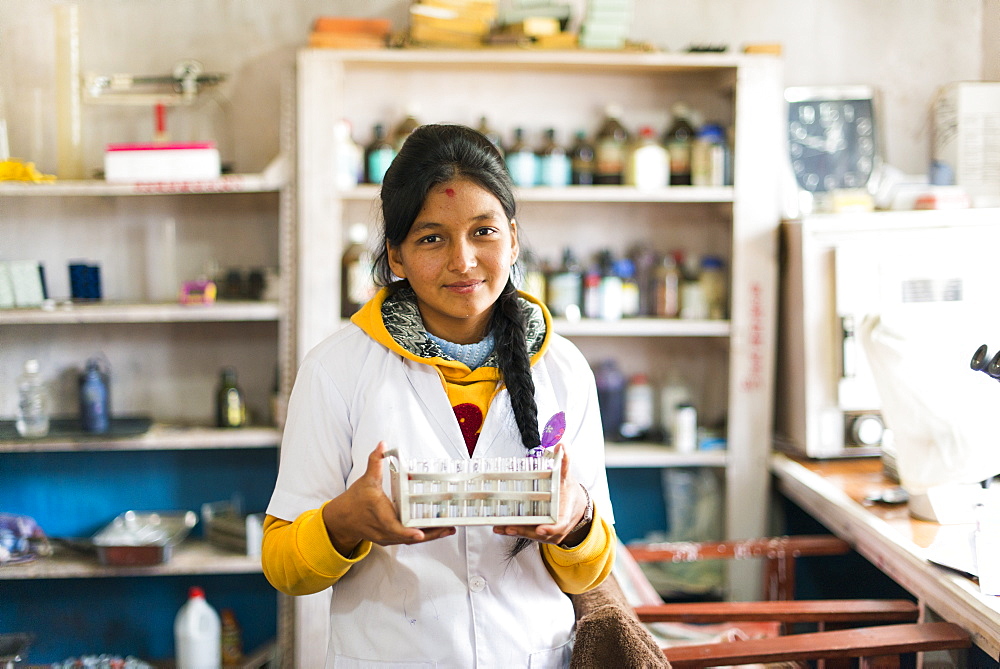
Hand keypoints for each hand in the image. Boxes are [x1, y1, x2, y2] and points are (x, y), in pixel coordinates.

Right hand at [322, 441, 455, 555]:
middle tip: (448, 528)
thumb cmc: (354, 501)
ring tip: (448, 529)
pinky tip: (436, 531)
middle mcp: (385, 531)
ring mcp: (388, 537)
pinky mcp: (390, 538)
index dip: (408, 532)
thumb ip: (375, 462)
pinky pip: (408, 539)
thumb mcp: (366, 480)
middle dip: (431, 534)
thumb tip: (382, 445)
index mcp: (381, 517)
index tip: (420, 534)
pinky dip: (422, 536)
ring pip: (411, 540)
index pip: (395, 528)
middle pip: (410, 537)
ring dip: (430, 536)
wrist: (342, 519)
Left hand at [492, 443, 590, 546]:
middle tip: (509, 528)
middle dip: (524, 531)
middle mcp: (557, 528)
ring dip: (515, 531)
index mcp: (565, 515)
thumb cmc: (569, 493)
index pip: (558, 525)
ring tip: (500, 527)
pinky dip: (514, 531)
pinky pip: (527, 533)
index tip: (540, 529)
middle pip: (539, 533)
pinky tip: (501, 528)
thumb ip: (564, 462)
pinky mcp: (540, 534)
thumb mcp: (567, 478)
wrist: (576, 508)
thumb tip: (562, 445)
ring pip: (531, 534)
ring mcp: (548, 533)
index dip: (550, 529)